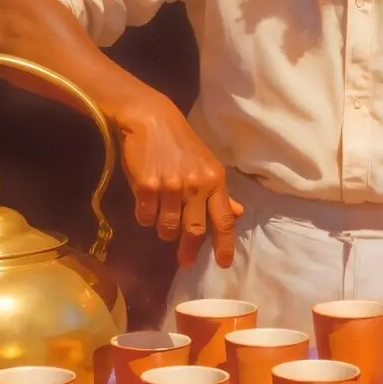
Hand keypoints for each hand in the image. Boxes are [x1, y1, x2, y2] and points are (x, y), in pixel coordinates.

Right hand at [117, 97, 241, 267]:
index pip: (223, 220)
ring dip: (164, 231)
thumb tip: (237, 214)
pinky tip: (146, 205)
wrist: (150, 119)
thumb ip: (220, 193)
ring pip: (167, 227)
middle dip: (190, 249)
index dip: (224, 245)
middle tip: (185, 260)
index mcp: (214, 180)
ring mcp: (170, 187)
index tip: (224, 264)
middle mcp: (195, 186)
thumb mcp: (206, 165)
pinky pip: (145, 217)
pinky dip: (145, 217)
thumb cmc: (180, 143)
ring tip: (162, 221)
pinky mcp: (146, 187)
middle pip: (195, 230)